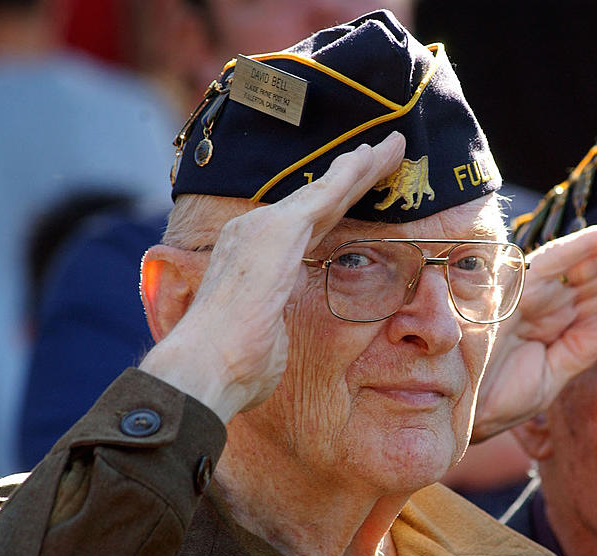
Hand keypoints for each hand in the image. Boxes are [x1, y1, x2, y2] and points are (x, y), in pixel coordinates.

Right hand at [140, 132, 405, 421]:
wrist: (206, 366)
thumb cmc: (234, 366)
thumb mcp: (265, 337)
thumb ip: (275, 323)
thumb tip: (277, 335)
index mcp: (254, 258)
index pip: (306, 225)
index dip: (335, 206)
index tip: (359, 190)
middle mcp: (255, 233)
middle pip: (318, 201)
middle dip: (353, 176)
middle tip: (384, 153)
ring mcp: (265, 228)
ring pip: (326, 189)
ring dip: (361, 167)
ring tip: (390, 149)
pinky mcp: (279, 230)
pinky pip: (327, 193)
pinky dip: (352, 173)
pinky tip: (374, 157)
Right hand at [472, 221, 596, 438]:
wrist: (452, 415)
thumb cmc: (491, 403)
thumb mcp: (548, 382)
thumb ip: (580, 351)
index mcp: (555, 325)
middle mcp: (545, 303)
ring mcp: (529, 293)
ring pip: (586, 265)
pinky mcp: (511, 290)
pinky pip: (553, 263)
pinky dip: (585, 247)